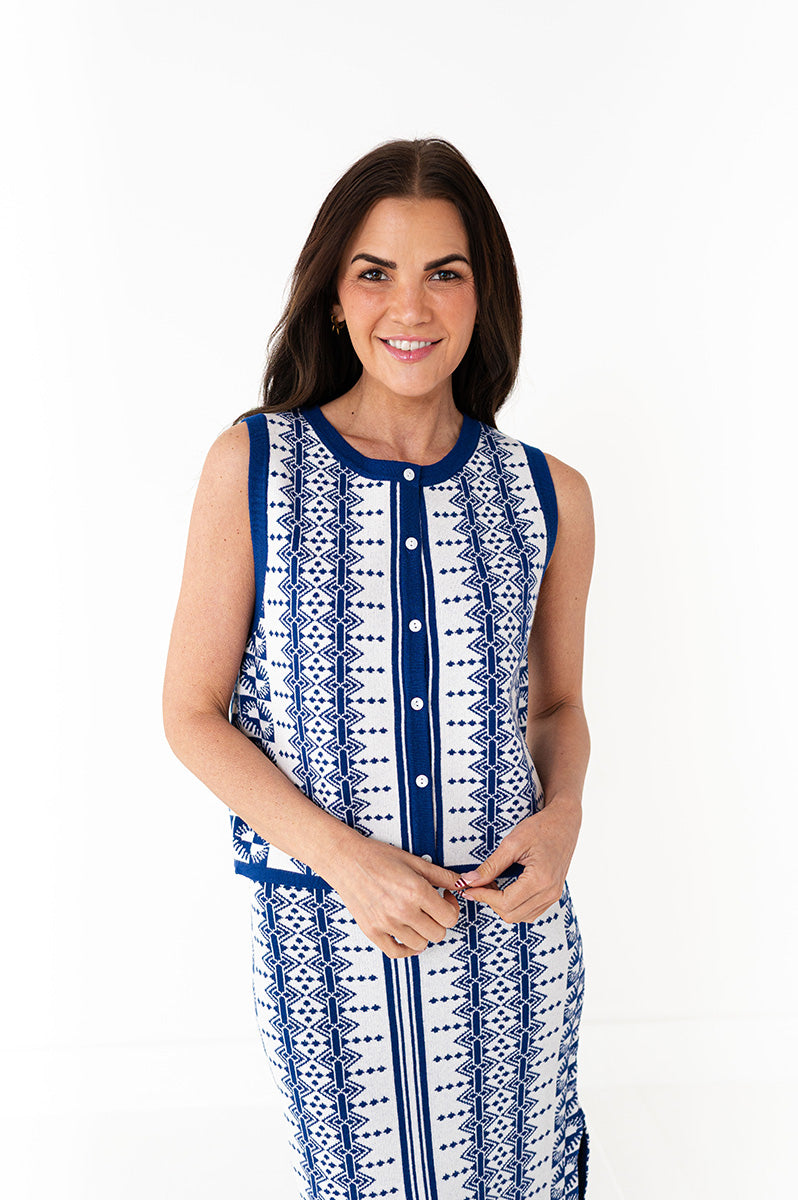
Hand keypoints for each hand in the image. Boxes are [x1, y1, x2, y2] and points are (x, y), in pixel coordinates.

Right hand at [322, 838, 462, 958]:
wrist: (346, 860)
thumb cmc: (379, 856)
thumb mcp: (414, 861)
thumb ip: (443, 875)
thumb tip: (464, 883)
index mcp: (416, 891)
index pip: (450, 917)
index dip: (452, 908)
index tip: (445, 899)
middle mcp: (402, 910)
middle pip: (438, 934)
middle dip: (439, 921)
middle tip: (431, 907)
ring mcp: (386, 924)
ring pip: (420, 945)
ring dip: (423, 932)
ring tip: (416, 917)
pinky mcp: (372, 932)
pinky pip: (396, 953)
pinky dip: (406, 948)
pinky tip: (407, 934)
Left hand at [454, 796, 581, 923]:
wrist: (565, 823)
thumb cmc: (541, 828)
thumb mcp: (512, 843)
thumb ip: (491, 865)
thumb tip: (469, 881)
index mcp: (540, 879)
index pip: (505, 902)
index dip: (483, 897)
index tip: (469, 888)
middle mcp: (549, 892)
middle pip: (512, 914)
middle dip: (491, 902)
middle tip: (478, 885)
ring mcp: (554, 896)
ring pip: (521, 916)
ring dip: (502, 906)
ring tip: (492, 885)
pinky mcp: (553, 894)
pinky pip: (531, 912)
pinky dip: (515, 906)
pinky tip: (506, 890)